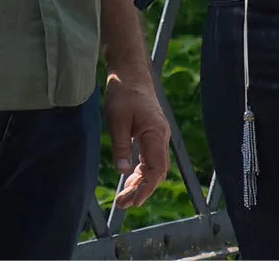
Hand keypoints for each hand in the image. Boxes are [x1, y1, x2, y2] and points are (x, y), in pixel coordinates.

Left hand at [101, 68, 171, 207]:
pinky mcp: (151, 134)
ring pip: (153, 167)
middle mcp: (161, 137)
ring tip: (124, 198)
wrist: (131, 73)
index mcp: (156, 133)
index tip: (134, 202)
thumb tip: (122, 172)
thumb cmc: (124, 93)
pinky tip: (130, 180)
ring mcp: (158, 136)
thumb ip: (121, 146)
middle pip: (156, 172)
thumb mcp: (117, 120)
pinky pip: (150, 159)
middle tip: (123, 204)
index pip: (156, 169)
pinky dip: (140, 172)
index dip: (146, 188)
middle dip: (141, 190)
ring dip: (140, 183)